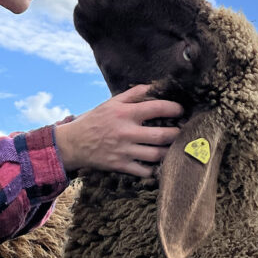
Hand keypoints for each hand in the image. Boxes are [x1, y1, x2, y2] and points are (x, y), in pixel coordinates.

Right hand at [55, 84, 184, 177]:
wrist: (73, 143)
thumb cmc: (95, 120)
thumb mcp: (111, 103)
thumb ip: (133, 94)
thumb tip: (154, 86)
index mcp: (124, 113)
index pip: (156, 108)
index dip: (173, 108)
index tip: (181, 110)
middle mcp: (126, 132)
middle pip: (161, 135)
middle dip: (177, 133)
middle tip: (184, 131)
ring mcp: (124, 151)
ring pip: (156, 154)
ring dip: (169, 151)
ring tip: (174, 147)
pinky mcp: (120, 166)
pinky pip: (144, 171)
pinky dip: (154, 170)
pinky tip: (160, 164)